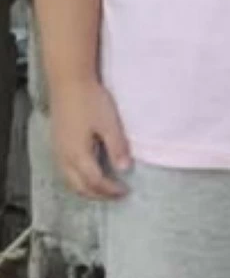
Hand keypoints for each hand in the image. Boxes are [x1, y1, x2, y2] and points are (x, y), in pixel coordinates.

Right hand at [51, 79, 130, 200]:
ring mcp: (58, 151)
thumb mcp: (109, 123)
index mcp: (78, 154)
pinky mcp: (56, 144)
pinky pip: (65, 171)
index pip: (95, 182)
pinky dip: (77, 180)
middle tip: (115, 195)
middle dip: (98, 195)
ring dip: (87, 189)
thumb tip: (125, 168)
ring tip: (103, 189)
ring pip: (70, 181)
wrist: (68, 81)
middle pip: (80, 187)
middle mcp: (64, 157)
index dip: (110, 190)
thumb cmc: (89, 99)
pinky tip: (87, 173)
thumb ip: (117, 147)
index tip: (125, 191)